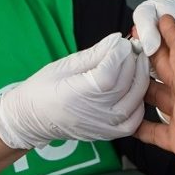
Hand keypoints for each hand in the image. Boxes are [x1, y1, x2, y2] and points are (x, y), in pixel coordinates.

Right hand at [0, 34, 149, 149]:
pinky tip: (134, 86)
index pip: (108, 74)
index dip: (118, 55)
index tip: (121, 42)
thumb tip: (117, 40)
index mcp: (75, 96)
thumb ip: (94, 54)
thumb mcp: (65, 65)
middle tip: (130, 47)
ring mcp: (104, 127)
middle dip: (131, 61)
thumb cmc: (44, 89)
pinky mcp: (110, 134)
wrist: (35, 119)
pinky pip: (135, 117)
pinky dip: (139, 100)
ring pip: (134, 99)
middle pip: (124, 84)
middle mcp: (93, 115)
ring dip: (139, 76)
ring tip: (135, 61)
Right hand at [135, 16, 174, 174]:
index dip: (165, 32)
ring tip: (122, 77)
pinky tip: (128, 122)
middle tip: (130, 41)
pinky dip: (141, 124)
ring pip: (157, 96)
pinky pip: (155, 128)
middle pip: (164, 69)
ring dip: (140, 87)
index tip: (152, 17)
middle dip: (148, 54)